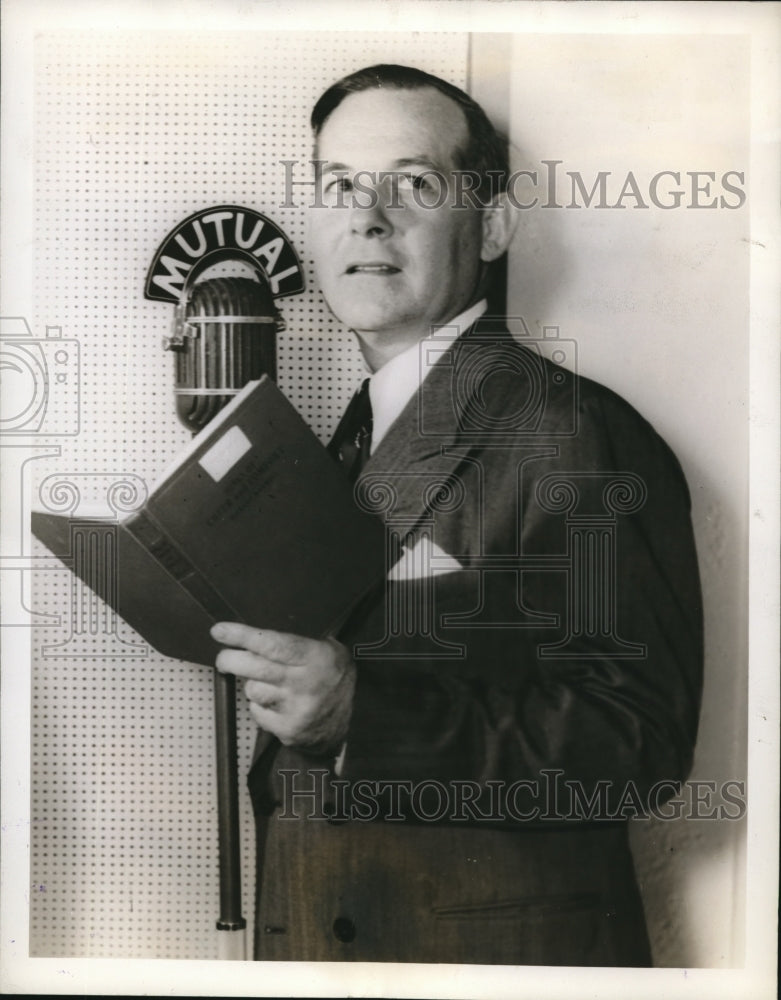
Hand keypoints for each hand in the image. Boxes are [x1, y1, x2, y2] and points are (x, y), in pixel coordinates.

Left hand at [211, 622, 355, 755]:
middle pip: (254, 668)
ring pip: (253, 691)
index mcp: (315, 657)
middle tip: (224, 657)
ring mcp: (296, 708)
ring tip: (270, 683)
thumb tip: (252, 635)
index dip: (242, 636)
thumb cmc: (334, 677)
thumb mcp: (330, 649)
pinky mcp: (289, 730)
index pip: (271, 643)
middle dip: (230, 660)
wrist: (359, 721)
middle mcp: (305, 682)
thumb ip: (297, 641)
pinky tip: (276, 703)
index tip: (219, 631)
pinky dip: (261, 707)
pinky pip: (257, 713)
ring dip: (253, 685)